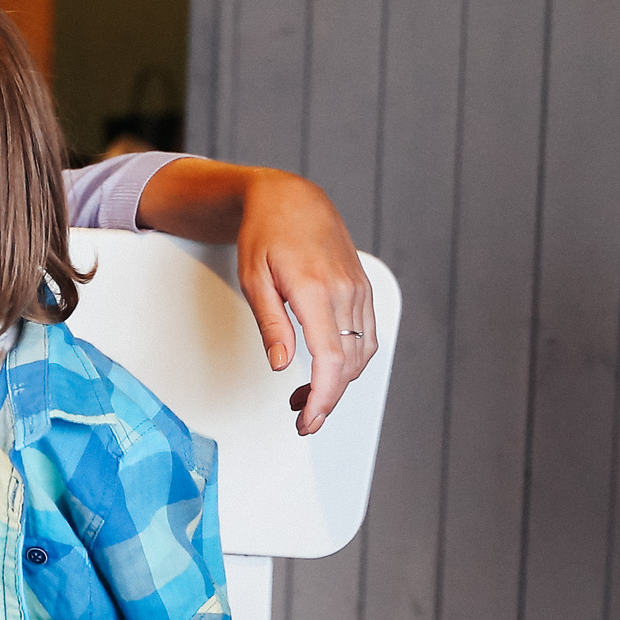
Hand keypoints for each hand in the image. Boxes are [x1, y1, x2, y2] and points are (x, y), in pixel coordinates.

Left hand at [236, 171, 378, 434]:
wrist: (292, 198)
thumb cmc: (266, 234)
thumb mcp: (253, 278)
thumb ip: (270, 324)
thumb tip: (282, 365)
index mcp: (315, 289)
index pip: (330, 357)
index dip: (323, 396)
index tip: (308, 421)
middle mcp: (345, 291)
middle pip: (348, 363)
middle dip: (328, 399)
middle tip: (301, 419)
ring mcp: (359, 290)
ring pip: (361, 354)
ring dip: (338, 383)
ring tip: (304, 396)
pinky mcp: (363, 291)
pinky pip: (366, 336)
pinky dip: (349, 362)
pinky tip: (326, 370)